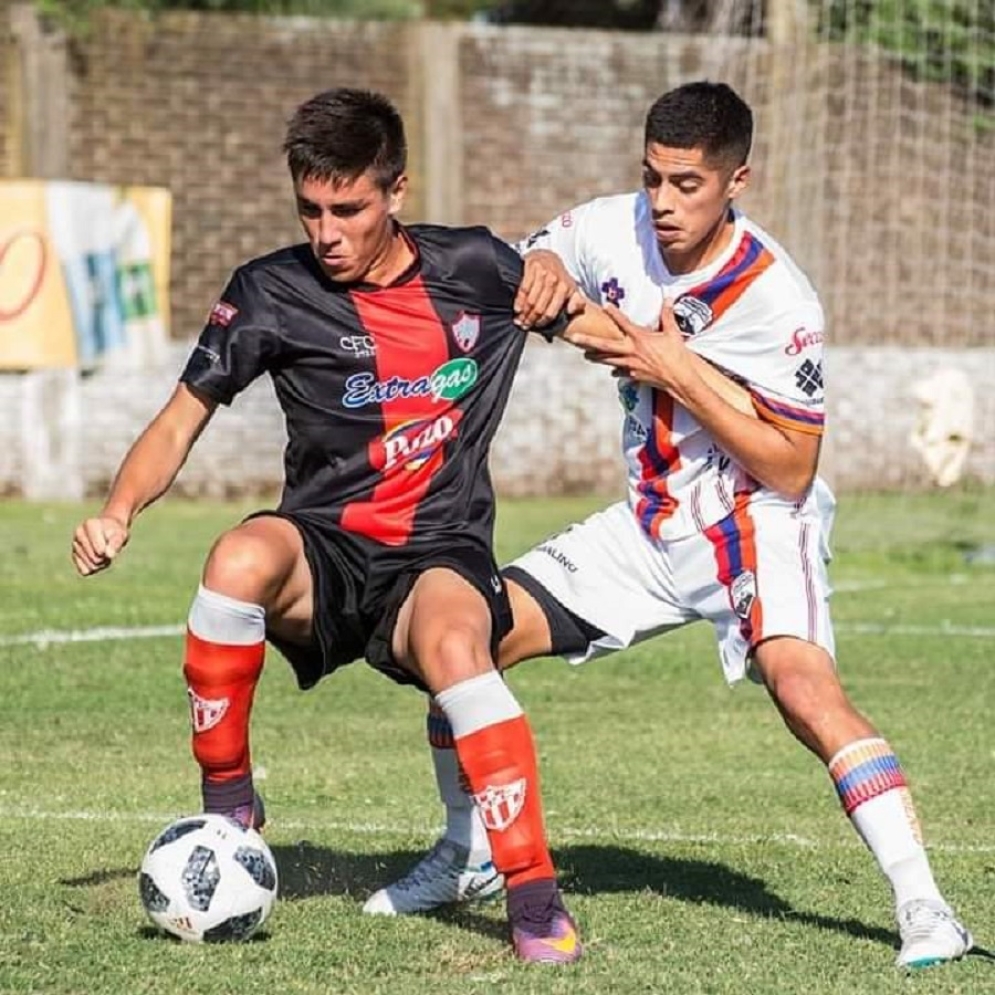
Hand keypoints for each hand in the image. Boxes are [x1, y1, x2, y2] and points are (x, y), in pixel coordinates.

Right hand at [72, 515, 129, 575]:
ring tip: (104, 553)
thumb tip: (108, 555)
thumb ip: (116, 544)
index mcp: (90, 525)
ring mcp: (75, 544)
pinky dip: (93, 569)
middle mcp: (79, 533)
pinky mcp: (74, 555)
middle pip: (95, 558)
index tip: (111, 544)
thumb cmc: (116, 532)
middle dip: (105, 558)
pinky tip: (96, 560)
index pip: (100, 550)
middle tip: (109, 550)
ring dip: (101, 564)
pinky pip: (84, 571)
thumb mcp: (120, 535)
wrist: (109, 530)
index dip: (108, 551)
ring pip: (90, 566)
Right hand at [513, 250, 584, 328]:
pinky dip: (519, 301)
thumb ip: (576, 302)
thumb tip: (572, 310)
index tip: (536, 326)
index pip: (551, 312)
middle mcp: (555, 280)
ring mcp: (543, 273)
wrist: (547, 256)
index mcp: (565, 288)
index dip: (543, 322)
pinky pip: (523, 289)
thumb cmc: (558, 276)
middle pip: (540, 308)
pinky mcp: (532, 267)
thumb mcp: (571, 289)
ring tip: (519, 319)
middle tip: (524, 325)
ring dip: (524, 312)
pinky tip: (517, 308)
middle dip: (531, 319)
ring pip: (531, 300)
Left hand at [571, 300, 693, 391]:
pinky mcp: (634, 376)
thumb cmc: (678, 355)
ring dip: (596, 358)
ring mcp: (631, 365)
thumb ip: (667, 315)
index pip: (624, 323)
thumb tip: (669, 298)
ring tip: (585, 356)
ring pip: (608, 361)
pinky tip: (611, 371)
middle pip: (605, 346)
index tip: (605, 305)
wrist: (680, 378)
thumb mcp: (673, 333)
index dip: (614, 313)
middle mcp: (632, 352)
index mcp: (640, 339)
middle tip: (574, 338)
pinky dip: (616, 371)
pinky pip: (622, 373)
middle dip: (588, 341)